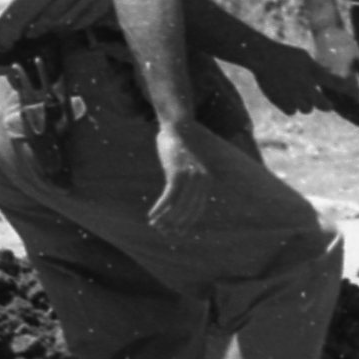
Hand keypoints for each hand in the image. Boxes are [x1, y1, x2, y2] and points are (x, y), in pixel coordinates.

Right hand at [147, 127, 218, 241]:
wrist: (178, 126)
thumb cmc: (181, 147)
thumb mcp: (187, 166)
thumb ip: (188, 181)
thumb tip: (180, 200)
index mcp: (207, 180)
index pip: (197, 209)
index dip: (186, 223)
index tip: (176, 233)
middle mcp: (202, 180)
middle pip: (187, 211)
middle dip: (174, 224)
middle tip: (163, 232)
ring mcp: (190, 177)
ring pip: (178, 207)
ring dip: (165, 219)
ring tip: (155, 225)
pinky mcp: (178, 173)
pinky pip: (168, 197)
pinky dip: (160, 209)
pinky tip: (152, 216)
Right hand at [244, 33, 336, 118]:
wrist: (263, 58)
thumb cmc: (284, 55)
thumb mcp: (305, 57)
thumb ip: (316, 68)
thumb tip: (327, 73)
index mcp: (314, 72)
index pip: (337, 83)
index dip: (351, 91)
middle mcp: (307, 87)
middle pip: (324, 105)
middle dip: (326, 105)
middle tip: (327, 105)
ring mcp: (296, 96)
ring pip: (307, 110)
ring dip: (305, 105)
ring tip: (296, 93)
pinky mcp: (284, 104)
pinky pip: (292, 112)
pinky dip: (291, 106)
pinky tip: (285, 96)